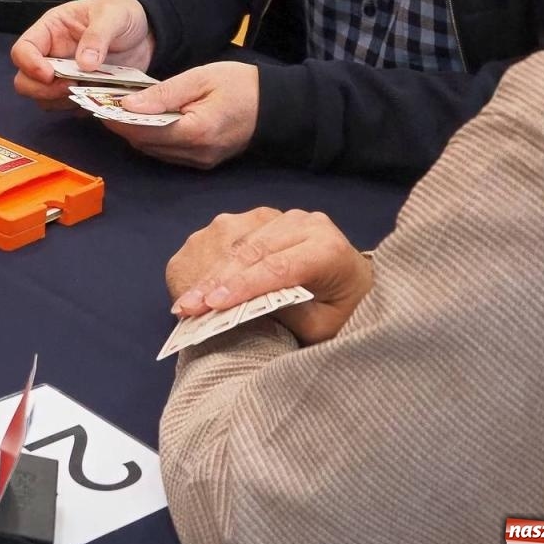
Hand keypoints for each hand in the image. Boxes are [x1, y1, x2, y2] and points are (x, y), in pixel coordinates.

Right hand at [10, 0, 154, 106]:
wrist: (146, 32)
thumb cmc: (123, 13)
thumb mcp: (113, 16)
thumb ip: (98, 36)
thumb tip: (84, 64)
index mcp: (50, 30)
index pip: (22, 49)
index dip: (29, 64)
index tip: (49, 74)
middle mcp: (51, 55)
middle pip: (25, 80)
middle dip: (43, 90)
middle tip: (71, 88)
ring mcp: (63, 76)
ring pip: (43, 98)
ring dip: (61, 101)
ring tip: (88, 92)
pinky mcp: (79, 91)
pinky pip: (68, 107)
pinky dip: (79, 108)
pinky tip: (98, 99)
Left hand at [106, 61, 258, 168]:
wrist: (279, 107)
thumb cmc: (242, 85)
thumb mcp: (201, 78)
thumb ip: (163, 94)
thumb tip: (128, 105)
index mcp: (196, 131)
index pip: (144, 131)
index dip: (117, 120)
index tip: (98, 105)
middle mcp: (196, 153)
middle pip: (145, 143)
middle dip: (122, 126)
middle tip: (103, 104)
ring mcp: (200, 161)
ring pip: (154, 150)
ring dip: (135, 132)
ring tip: (118, 109)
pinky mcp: (203, 161)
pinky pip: (168, 152)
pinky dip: (152, 137)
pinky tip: (145, 120)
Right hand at [164, 207, 373, 345]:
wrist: (356, 286)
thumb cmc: (344, 313)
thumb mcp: (324, 326)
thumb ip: (289, 312)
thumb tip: (247, 307)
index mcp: (328, 249)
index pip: (279, 266)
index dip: (244, 285)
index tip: (213, 304)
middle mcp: (307, 224)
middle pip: (254, 251)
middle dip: (218, 280)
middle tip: (188, 306)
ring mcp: (287, 217)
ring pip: (240, 242)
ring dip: (212, 273)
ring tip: (187, 300)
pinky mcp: (270, 219)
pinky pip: (237, 239)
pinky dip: (217, 264)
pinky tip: (199, 284)